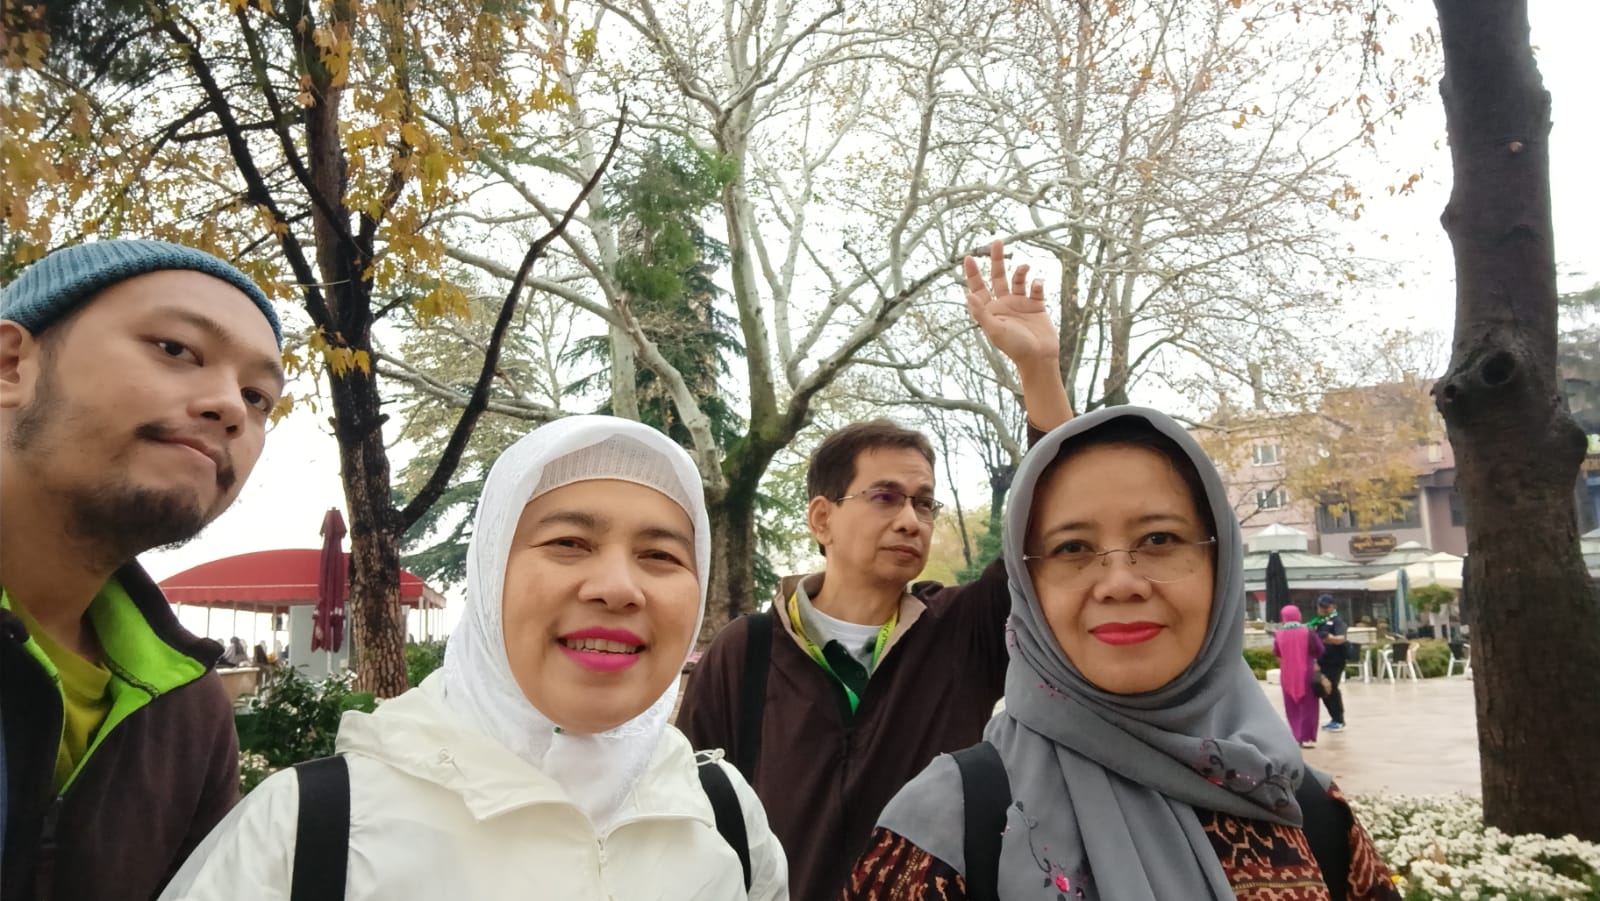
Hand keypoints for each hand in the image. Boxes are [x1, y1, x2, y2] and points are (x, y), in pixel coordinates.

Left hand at [964, 239, 1058, 365]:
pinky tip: (1037, 285)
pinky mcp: (1037, 306)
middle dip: (997, 260)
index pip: (979, 287)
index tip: (969, 257)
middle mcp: (1004, 304)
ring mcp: (1021, 304)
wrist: (1039, 358)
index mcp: (991, 310)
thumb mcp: (995, 329)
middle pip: (998, 277)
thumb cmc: (1014, 347)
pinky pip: (1036, 289)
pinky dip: (1037, 283)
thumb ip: (981, 312)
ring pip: (1018, 280)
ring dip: (1021, 271)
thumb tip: (967, 294)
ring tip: (1025, 267)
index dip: (973, 273)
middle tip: (997, 242)